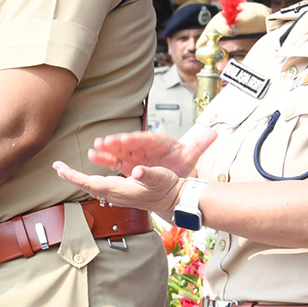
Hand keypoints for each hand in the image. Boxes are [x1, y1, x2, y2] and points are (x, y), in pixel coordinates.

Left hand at [53, 160, 183, 218]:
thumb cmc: (168, 187)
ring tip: (66, 171)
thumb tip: (136, 170)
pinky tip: (86, 178)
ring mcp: (118, 196)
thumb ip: (147, 173)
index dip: (75, 177)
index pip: (91, 183)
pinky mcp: (122, 194)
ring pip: (92, 187)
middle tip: (57, 167)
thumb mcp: (159, 177)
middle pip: (87, 186)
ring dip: (78, 179)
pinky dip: (88, 181)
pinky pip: (100, 187)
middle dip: (71, 177)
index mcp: (120, 189)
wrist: (175, 200)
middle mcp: (116, 195)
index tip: (61, 170)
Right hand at [86, 127, 215, 177]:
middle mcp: (143, 146)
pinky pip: (115, 160)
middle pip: (128, 143)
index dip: (134, 139)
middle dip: (116, 143)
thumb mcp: (191, 154)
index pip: (145, 139)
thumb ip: (199, 145)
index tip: (125, 139)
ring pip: (119, 150)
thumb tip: (213, 133)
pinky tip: (94, 156)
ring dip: (107, 150)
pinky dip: (105, 158)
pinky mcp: (128, 163)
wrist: (176, 174)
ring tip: (95, 148)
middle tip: (104, 142)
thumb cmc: (181, 161)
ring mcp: (134, 154)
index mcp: (157, 142)